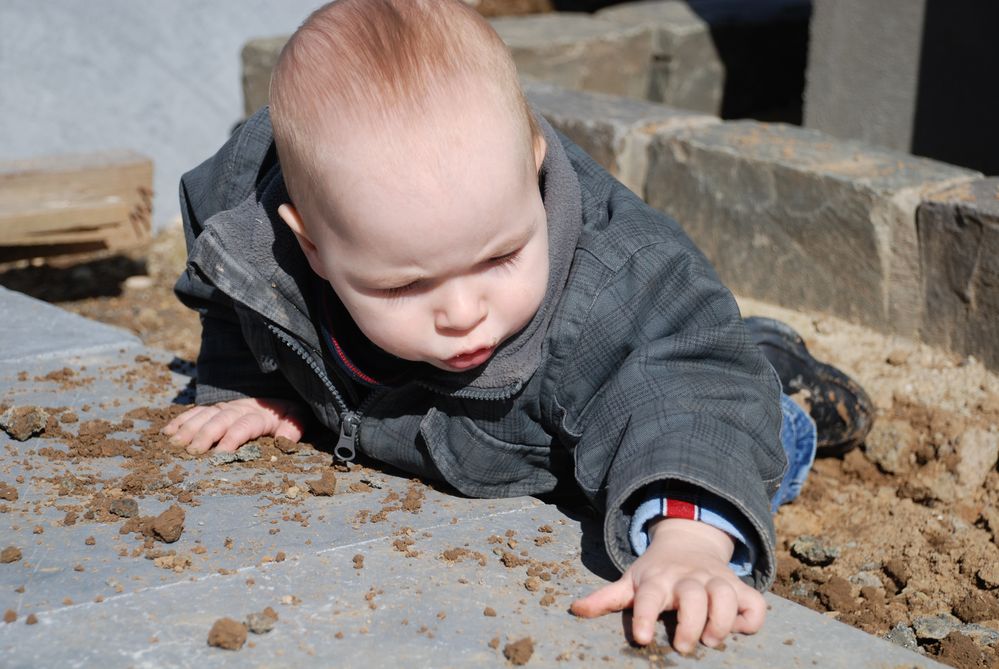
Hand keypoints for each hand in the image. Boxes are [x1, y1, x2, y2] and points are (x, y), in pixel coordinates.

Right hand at [161, 397, 305, 454]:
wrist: (278, 397)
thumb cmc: (286, 414)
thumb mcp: (297, 418)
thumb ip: (293, 427)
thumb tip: (285, 438)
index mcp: (259, 414)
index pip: (244, 425)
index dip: (232, 438)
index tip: (219, 454)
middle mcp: (239, 408)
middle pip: (220, 420)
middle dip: (205, 434)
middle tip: (191, 451)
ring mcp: (224, 406)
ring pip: (204, 415)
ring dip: (188, 428)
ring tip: (174, 443)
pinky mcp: (215, 408)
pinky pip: (195, 412)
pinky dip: (180, 420)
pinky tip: (167, 432)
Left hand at [570, 518, 765, 652]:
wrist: (689, 542)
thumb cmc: (657, 572)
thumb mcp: (631, 580)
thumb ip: (606, 597)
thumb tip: (575, 609)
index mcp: (657, 580)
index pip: (648, 595)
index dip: (644, 616)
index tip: (640, 638)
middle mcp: (687, 578)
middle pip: (693, 596)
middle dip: (690, 623)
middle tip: (683, 646)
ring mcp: (715, 580)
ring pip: (726, 595)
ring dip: (722, 620)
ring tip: (711, 640)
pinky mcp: (738, 587)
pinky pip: (755, 603)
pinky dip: (751, 619)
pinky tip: (738, 629)